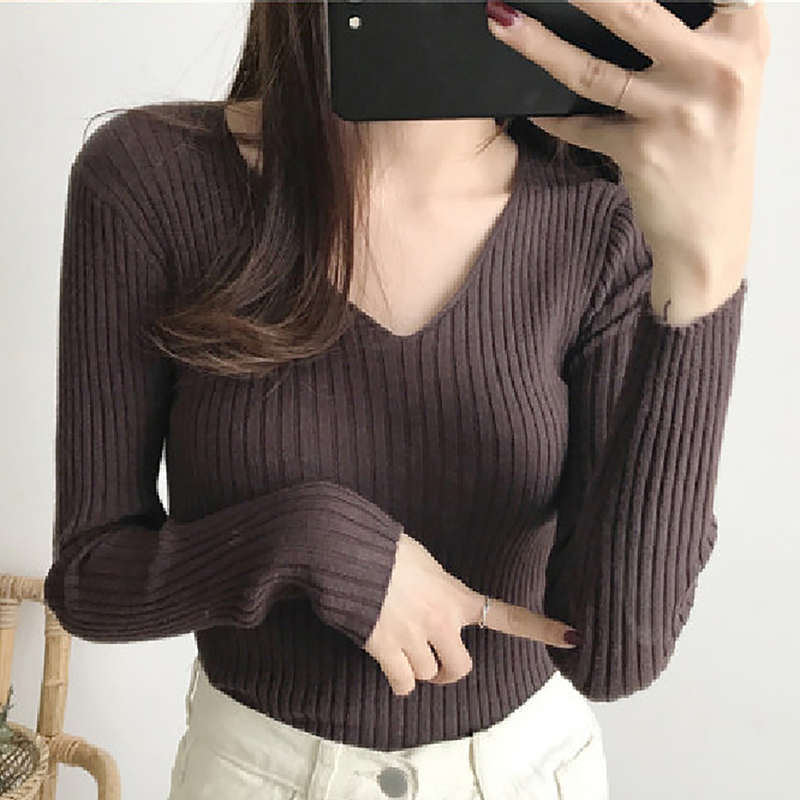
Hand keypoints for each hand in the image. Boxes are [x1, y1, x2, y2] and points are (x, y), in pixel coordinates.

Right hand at [364, 531, 578, 695]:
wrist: (351, 554)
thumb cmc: (386, 549)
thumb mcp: (425, 562)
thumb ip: (438, 586)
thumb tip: (429, 597)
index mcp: (456, 597)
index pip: (506, 615)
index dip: (541, 629)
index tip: (572, 637)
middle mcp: (441, 623)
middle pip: (460, 669)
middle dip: (448, 671)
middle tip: (436, 663)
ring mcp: (414, 638)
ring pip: (428, 676)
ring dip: (418, 670)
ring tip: (402, 650)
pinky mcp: (386, 649)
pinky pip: (403, 683)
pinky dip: (399, 681)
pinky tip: (391, 666)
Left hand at [486, 0, 769, 303]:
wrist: (711, 230)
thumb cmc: (713, 148)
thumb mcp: (725, 79)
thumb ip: (693, 36)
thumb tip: (620, 7)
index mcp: (742, 35)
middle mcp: (717, 68)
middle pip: (632, 11)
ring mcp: (677, 111)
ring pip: (592, 70)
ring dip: (538, 45)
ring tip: (504, 23)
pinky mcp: (642, 151)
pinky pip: (581, 125)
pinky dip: (552, 117)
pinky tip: (530, 107)